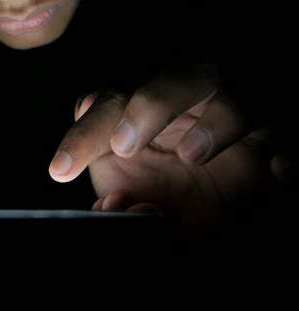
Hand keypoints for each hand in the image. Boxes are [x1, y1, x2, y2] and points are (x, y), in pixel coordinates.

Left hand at [49, 60, 280, 224]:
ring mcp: (244, 110)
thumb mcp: (137, 192)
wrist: (228, 197)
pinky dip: (287, 147)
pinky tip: (280, 169)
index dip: (85, 136)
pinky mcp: (281, 135)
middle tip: (124, 146)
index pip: (111, 106)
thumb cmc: (172, 185)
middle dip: (152, 104)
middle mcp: (196, 99)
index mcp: (149, 108)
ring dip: (219, 120)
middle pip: (182, 75)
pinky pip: (290, 131)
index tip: (60, 171)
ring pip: (243, 92)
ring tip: (194, 154)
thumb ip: (119, 195)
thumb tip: (112, 208)